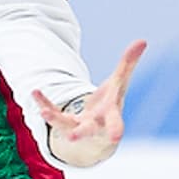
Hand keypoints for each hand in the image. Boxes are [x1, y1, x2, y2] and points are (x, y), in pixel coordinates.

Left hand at [33, 39, 146, 165]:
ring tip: (43, 113)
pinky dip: (44, 103)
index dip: (116, 129)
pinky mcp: (62, 122)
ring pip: (64, 125)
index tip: (117, 137)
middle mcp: (93, 126)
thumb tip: (143, 40)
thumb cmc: (110, 105)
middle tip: (72, 137)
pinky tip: (36, 92)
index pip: (114, 123)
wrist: (97, 134)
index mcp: (110, 118)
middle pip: (87, 130)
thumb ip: (128, 64)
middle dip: (80, 133)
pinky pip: (52, 113)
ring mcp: (76, 127)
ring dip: (54, 119)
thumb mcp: (119, 84)